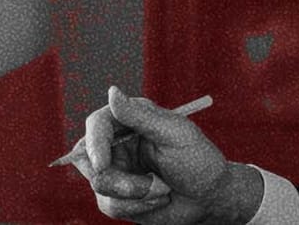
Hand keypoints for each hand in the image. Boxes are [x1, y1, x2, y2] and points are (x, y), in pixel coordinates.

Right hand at [72, 86, 261, 223]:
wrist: (209, 197)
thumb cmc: (198, 160)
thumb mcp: (174, 134)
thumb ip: (140, 116)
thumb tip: (112, 91)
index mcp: (133, 120)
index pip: (97, 124)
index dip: (95, 144)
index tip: (102, 165)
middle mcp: (119, 143)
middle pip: (89, 158)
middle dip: (116, 178)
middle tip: (146, 186)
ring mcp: (116, 170)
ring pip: (100, 184)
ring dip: (134, 193)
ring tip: (163, 189)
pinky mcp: (116, 196)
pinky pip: (111, 204)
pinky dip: (137, 206)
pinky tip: (160, 199)